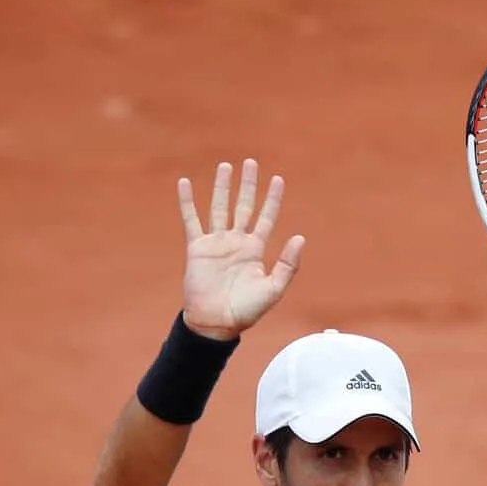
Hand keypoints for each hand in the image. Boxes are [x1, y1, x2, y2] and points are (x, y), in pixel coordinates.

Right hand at [178, 159, 304, 339]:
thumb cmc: (246, 311)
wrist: (216, 322)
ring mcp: (216, 243)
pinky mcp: (197, 247)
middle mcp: (236, 243)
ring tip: (226, 166)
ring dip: (222, 187)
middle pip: (243, 206)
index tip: (278, 179)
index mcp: (255, 251)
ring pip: (219, 208)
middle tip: (251, 163)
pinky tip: (185, 183)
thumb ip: (288, 265)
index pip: (266, 218)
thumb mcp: (273, 289)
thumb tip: (300, 237)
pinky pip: (191, 220)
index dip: (272, 199)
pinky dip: (187, 202)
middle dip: (248, 185)